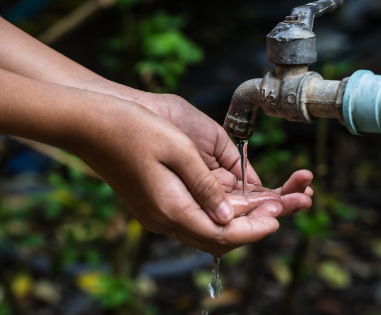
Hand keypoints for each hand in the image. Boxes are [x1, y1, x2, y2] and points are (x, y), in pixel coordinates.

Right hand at [74, 96, 295, 256]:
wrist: (89, 123)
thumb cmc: (131, 128)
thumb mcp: (177, 150)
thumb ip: (206, 186)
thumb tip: (229, 216)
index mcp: (170, 209)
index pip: (222, 234)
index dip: (254, 228)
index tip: (279, 217)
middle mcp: (166, 218)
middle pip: (220, 235)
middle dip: (256, 223)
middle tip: (286, 206)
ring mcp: (160, 212)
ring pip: (211, 227)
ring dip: (243, 217)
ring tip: (274, 200)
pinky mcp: (158, 202)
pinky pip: (198, 215)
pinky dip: (224, 210)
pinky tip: (242, 196)